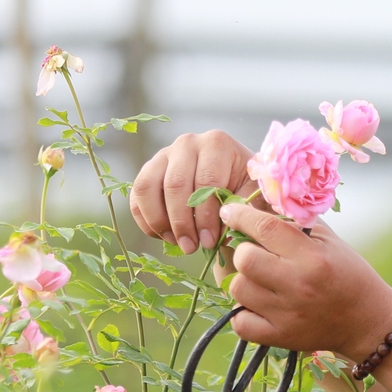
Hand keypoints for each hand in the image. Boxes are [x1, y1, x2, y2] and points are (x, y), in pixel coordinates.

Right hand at [130, 131, 256, 253]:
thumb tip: (228, 222)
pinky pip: (137, 196)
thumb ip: (247, 207)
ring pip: (147, 187)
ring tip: (177, 243)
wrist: (233, 179)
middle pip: (175, 184)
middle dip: (182, 222)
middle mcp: (187, 143)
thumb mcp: (255, 195)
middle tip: (191, 248)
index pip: (206, 181)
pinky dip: (146, 221)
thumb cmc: (246, 189)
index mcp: (217, 143)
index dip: (206, 216)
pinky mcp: (149, 171)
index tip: (210, 242)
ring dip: (159, 221)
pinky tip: (166, 237)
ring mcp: (164, 155)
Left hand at [222, 203, 391, 361]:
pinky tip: (257, 305)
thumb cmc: (348, 274)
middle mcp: (298, 285)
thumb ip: (295, 224)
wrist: (368, 322)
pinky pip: (240, 323)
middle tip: (253, 252)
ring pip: (238, 289)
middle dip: (242, 250)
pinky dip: (242, 312)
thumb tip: (255, 208)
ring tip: (259, 280)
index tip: (230, 211)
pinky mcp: (280, 337)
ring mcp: (287, 314)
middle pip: (245, 259)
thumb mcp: (329, 241)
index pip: (264, 228)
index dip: (240, 215)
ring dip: (244, 281)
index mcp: (312, 257)